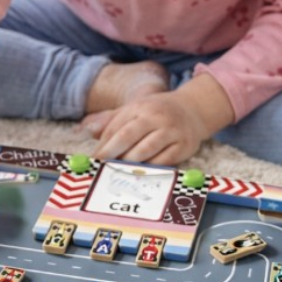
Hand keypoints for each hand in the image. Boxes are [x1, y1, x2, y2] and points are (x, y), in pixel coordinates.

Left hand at [85, 75, 234, 167]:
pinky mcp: (183, 145)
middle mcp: (155, 116)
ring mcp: (170, 130)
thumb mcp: (135, 109)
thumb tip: (88, 130)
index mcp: (139, 106)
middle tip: (102, 168)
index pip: (116, 126)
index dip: (103, 144)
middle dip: (112, 153)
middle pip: (128, 136)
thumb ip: (112, 120)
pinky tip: (141, 174)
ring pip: (146, 150)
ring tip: (118, 173)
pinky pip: (164, 161)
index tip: (94, 159)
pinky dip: (150, 169)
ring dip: (130, 163)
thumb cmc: (157, 113)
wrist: (193, 109)